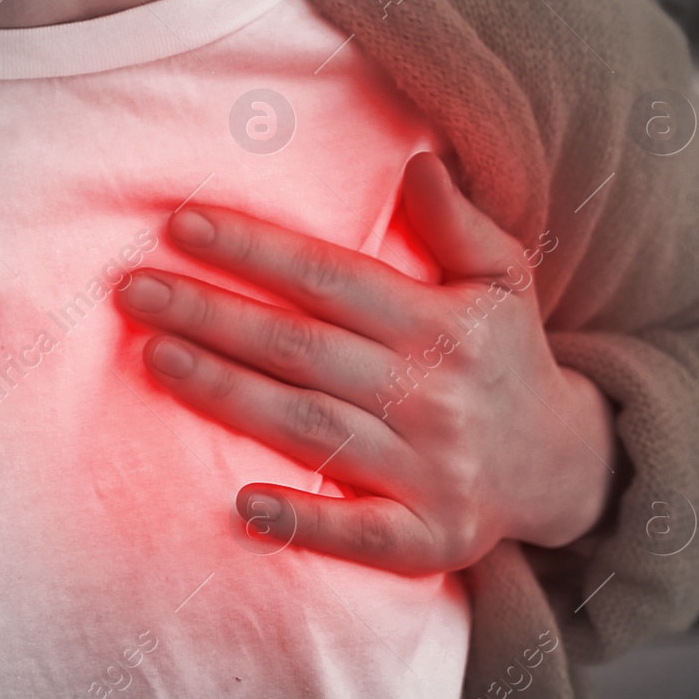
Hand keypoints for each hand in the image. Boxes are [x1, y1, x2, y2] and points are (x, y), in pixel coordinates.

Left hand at [113, 152, 618, 574]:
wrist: (565, 467)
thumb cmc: (505, 358)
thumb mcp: (502, 281)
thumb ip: (459, 223)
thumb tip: (416, 161)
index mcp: (445, 325)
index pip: (331, 278)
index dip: (255, 251)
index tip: (181, 224)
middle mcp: (433, 394)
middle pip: (302, 348)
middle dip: (212, 315)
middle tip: (133, 290)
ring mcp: (430, 470)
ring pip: (309, 426)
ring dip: (228, 393)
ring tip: (154, 357)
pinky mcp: (427, 537)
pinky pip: (360, 532)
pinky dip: (304, 521)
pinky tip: (242, 505)